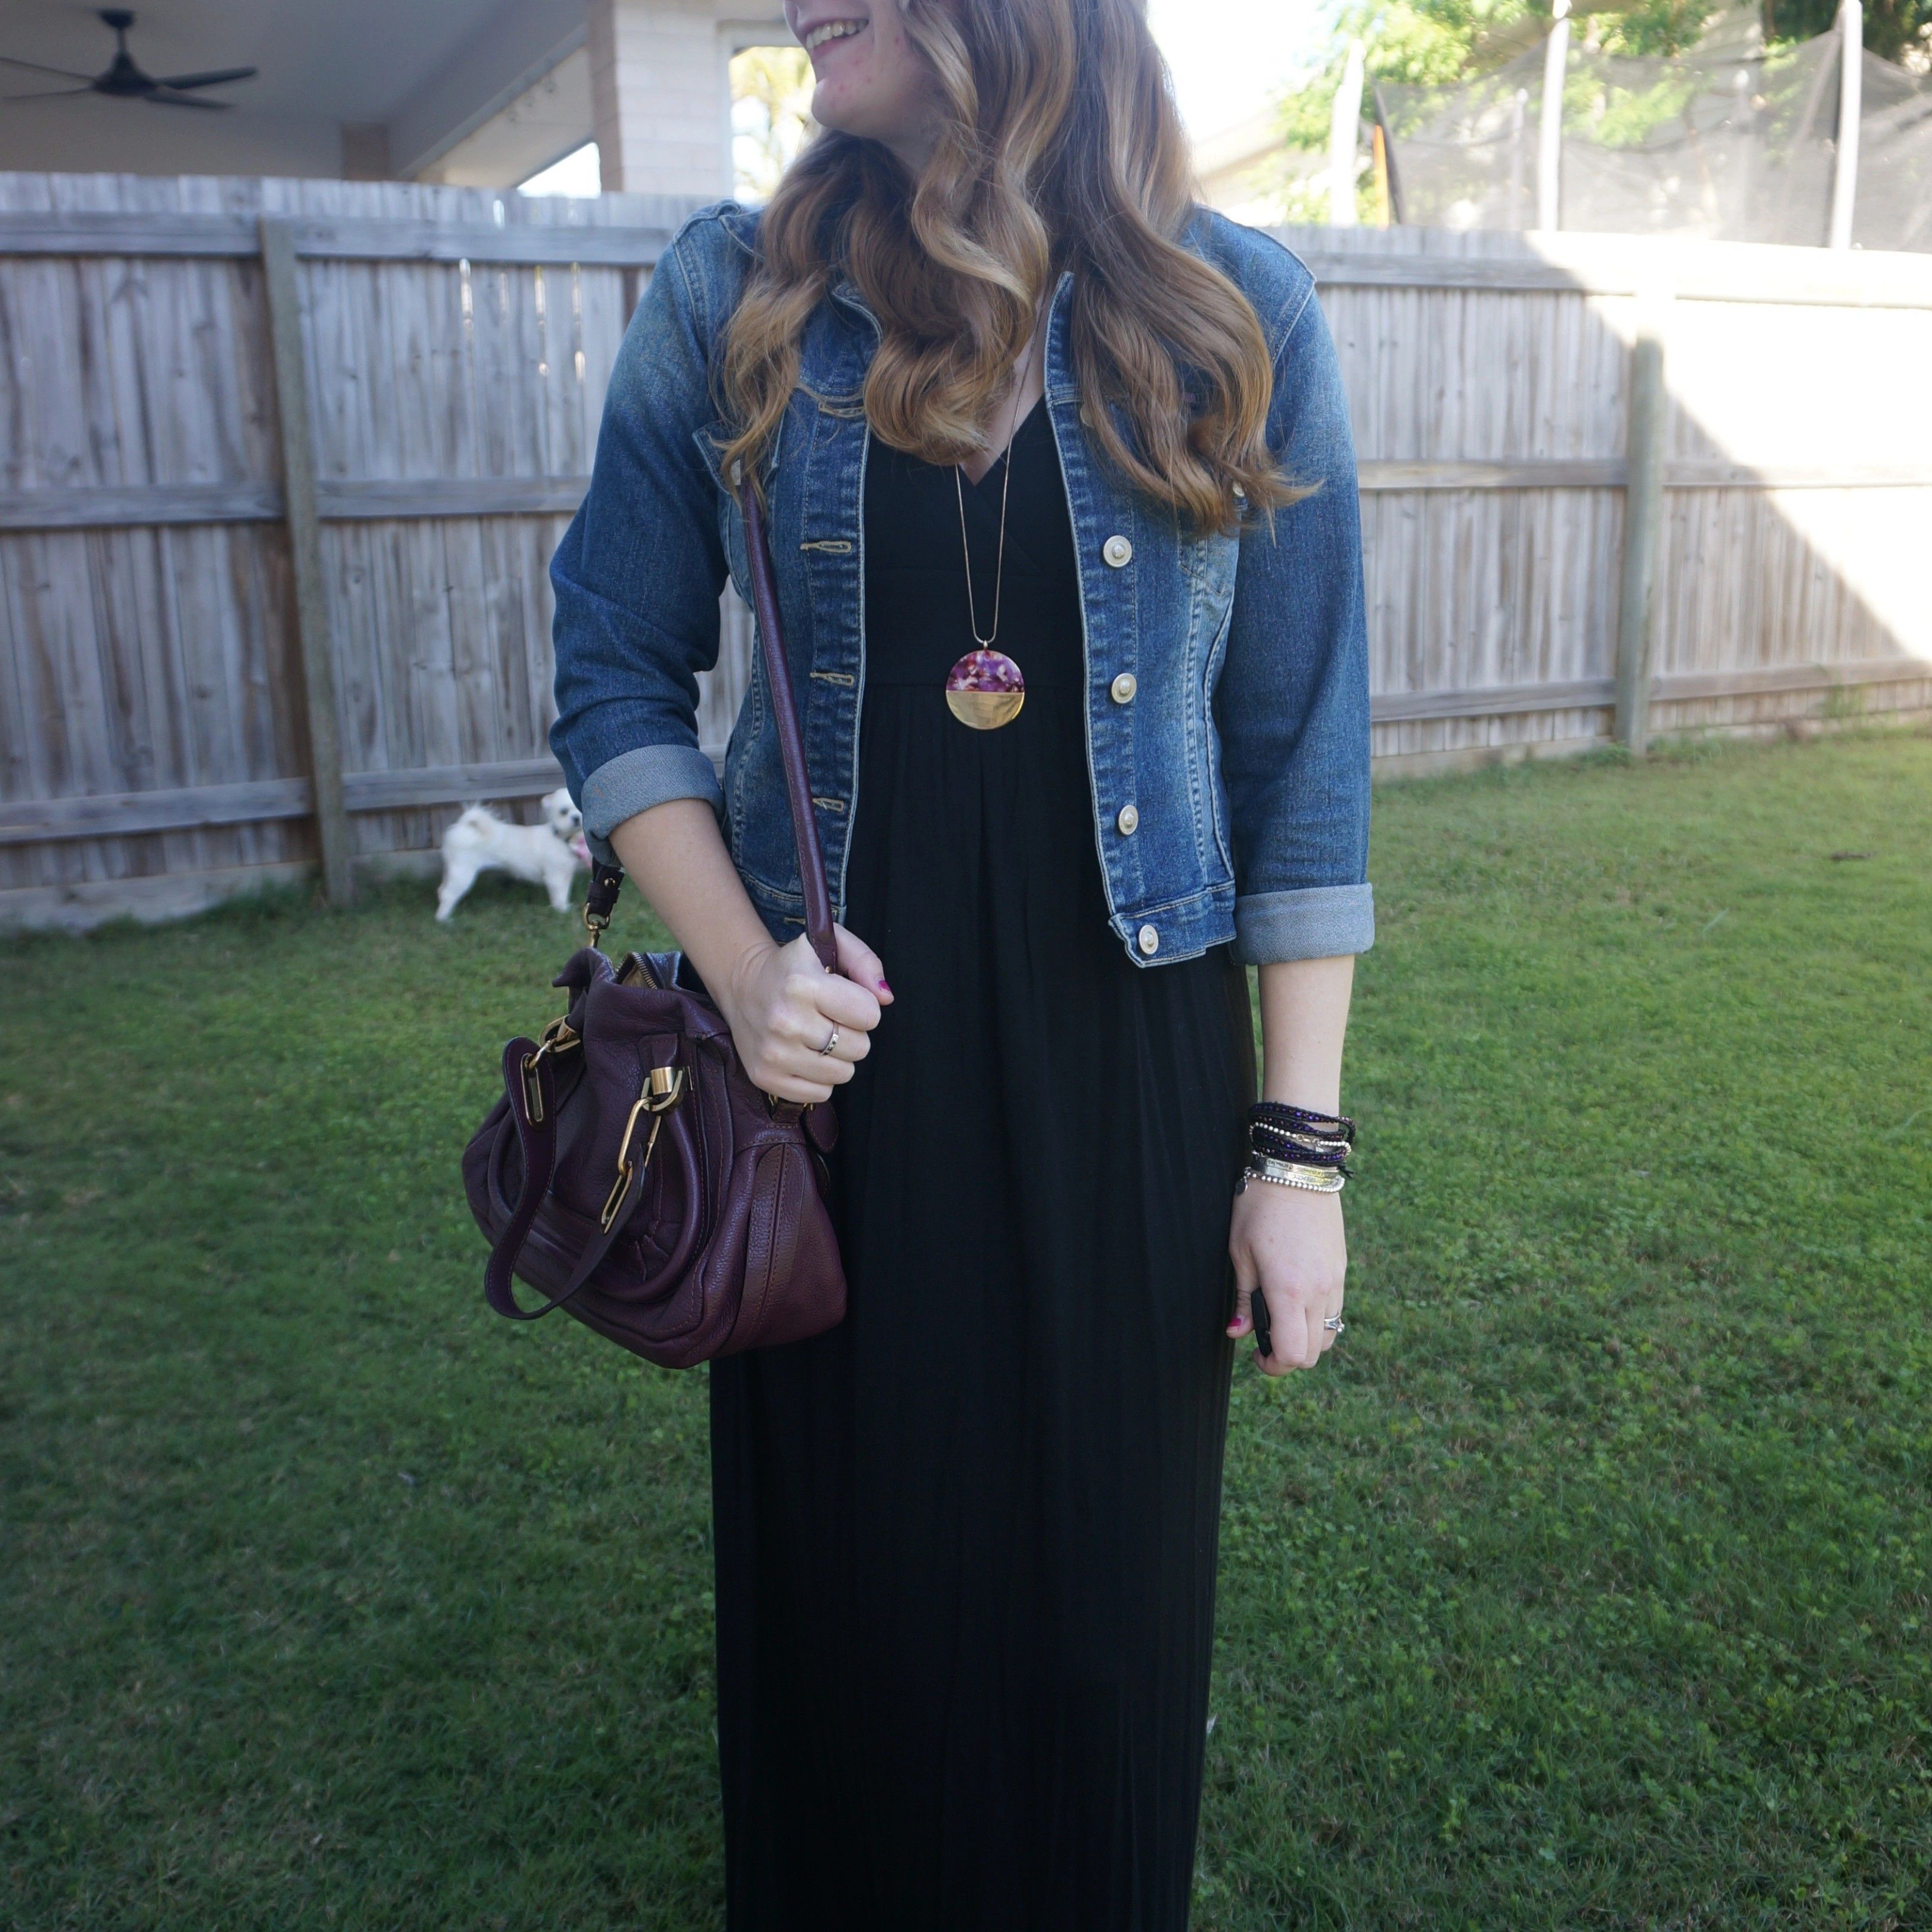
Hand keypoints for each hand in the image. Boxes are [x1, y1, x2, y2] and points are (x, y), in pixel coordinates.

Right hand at [716, 924, 892, 1103]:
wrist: (743, 985)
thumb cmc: (795, 967)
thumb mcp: (830, 945)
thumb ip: (865, 962)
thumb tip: (885, 997)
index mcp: (802, 985)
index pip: (869, 1015)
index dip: (864, 1006)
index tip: (844, 999)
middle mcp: (785, 1021)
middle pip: (859, 1048)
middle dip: (852, 1033)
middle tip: (829, 1019)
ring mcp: (773, 1054)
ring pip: (843, 1073)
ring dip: (837, 1057)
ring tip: (816, 1036)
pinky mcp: (765, 1077)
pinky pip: (820, 1094)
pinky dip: (820, 1077)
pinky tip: (804, 1054)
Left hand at [1227, 1183, 1345, 1373]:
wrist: (1297, 1170)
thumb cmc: (1259, 1208)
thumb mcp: (1240, 1253)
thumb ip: (1243, 1299)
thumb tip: (1239, 1333)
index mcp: (1289, 1290)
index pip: (1293, 1354)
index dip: (1273, 1366)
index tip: (1256, 1356)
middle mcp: (1319, 1291)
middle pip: (1314, 1353)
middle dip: (1289, 1357)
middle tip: (1265, 1342)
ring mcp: (1335, 1281)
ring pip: (1330, 1335)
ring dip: (1307, 1340)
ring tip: (1282, 1321)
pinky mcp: (1342, 1269)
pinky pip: (1336, 1311)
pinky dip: (1318, 1319)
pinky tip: (1296, 1301)